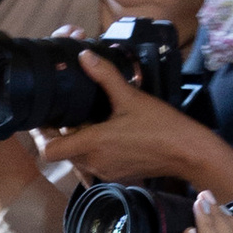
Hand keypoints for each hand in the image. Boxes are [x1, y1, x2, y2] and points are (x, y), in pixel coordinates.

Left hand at [33, 61, 232, 189]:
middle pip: (62, 154)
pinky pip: (95, 165)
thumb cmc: (161, 126)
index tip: (47, 120)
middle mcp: (94, 162)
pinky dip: (94, 152)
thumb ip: (105, 75)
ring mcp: (106, 172)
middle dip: (62, 136)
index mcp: (93, 144)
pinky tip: (107, 134)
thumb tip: (84, 56)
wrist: (189, 153)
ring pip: (78, 160)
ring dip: (79, 143)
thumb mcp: (131, 97)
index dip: (43, 136)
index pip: (49, 151)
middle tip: (68, 114)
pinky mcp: (117, 176)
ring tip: (89, 121)